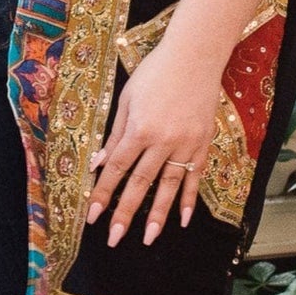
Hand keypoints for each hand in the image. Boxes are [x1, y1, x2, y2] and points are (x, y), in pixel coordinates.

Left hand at [85, 35, 222, 246]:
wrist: (195, 56)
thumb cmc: (155, 73)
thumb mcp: (127, 99)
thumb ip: (115, 134)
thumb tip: (100, 164)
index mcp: (140, 129)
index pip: (117, 168)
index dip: (103, 193)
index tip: (92, 215)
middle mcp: (163, 141)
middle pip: (141, 183)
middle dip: (125, 213)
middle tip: (113, 238)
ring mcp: (186, 144)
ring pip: (169, 186)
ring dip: (158, 214)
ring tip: (148, 238)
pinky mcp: (203, 143)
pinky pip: (195, 177)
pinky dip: (190, 199)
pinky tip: (184, 219)